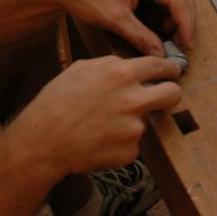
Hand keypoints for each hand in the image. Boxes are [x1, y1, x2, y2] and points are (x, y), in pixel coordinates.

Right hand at [13, 55, 181, 175]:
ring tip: (103, 125)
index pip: (159, 66)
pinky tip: (99, 141)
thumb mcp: (81, 69)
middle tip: (163, 96)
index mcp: (120, 73)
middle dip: (171, 93)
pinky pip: (132, 143)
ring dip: (131, 122)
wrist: (43, 141)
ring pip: (146, 120)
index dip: (169, 69)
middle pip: (172, 94)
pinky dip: (120, 143)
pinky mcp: (130, 150)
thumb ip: (110, 65)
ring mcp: (134, 127)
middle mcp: (133, 99)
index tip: (172, 72)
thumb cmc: (56, 102)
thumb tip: (128, 66)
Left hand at [52, 0, 195, 57]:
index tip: (186, 45)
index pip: (179, 0)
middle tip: (180, 44)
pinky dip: (170, 12)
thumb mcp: (116, 20)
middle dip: (185, 21)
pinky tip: (160, 26)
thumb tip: (160, 54)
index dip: (186, 25)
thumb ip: (141, 37)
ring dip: (179, 16)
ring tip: (168, 35)